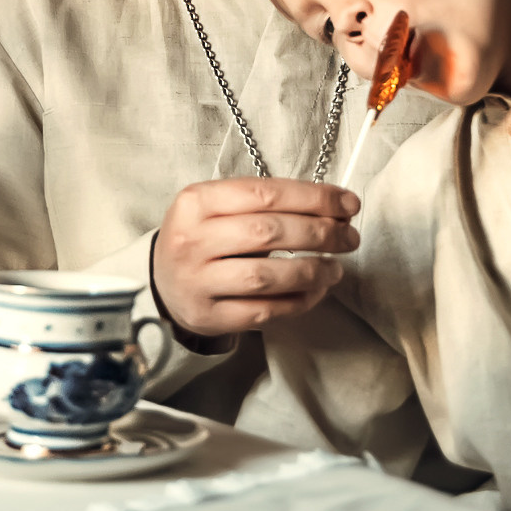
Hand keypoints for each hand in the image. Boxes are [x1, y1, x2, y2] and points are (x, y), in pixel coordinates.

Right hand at [153, 177, 359, 336]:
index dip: (313, 198)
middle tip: (349, 237)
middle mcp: (192, 240)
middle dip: (320, 233)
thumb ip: (266, 204)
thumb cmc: (202, 238)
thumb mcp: (217, 207)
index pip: (264, 194)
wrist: (161, 283)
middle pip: (268, 233)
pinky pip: (263, 311)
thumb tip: (335, 208)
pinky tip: (316, 291)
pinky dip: (298, 301)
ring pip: (266, 276)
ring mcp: (198, 281)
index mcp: (196, 201)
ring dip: (312, 271)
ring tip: (335, 267)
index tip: (348, 203)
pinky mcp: (210, 316)